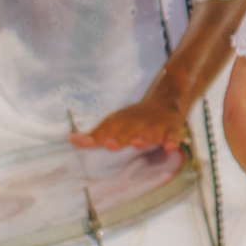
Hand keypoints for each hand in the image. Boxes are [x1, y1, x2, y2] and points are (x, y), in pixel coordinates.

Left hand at [71, 96, 188, 150]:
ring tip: (138, 142)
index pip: (107, 128)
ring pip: (151, 132)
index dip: (97, 135)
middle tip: (110, 144)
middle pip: (128, 131)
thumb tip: (71, 140)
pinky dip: (172, 139)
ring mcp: (157, 124)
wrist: (166, 98)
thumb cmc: (136, 118)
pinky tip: (169, 147)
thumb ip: (96, 135)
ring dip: (145, 137)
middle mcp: (138, 122)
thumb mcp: (115, 123)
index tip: (84, 142)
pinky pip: (174, 134)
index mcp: (123, 120)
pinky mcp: (173, 127)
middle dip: (120, 138)